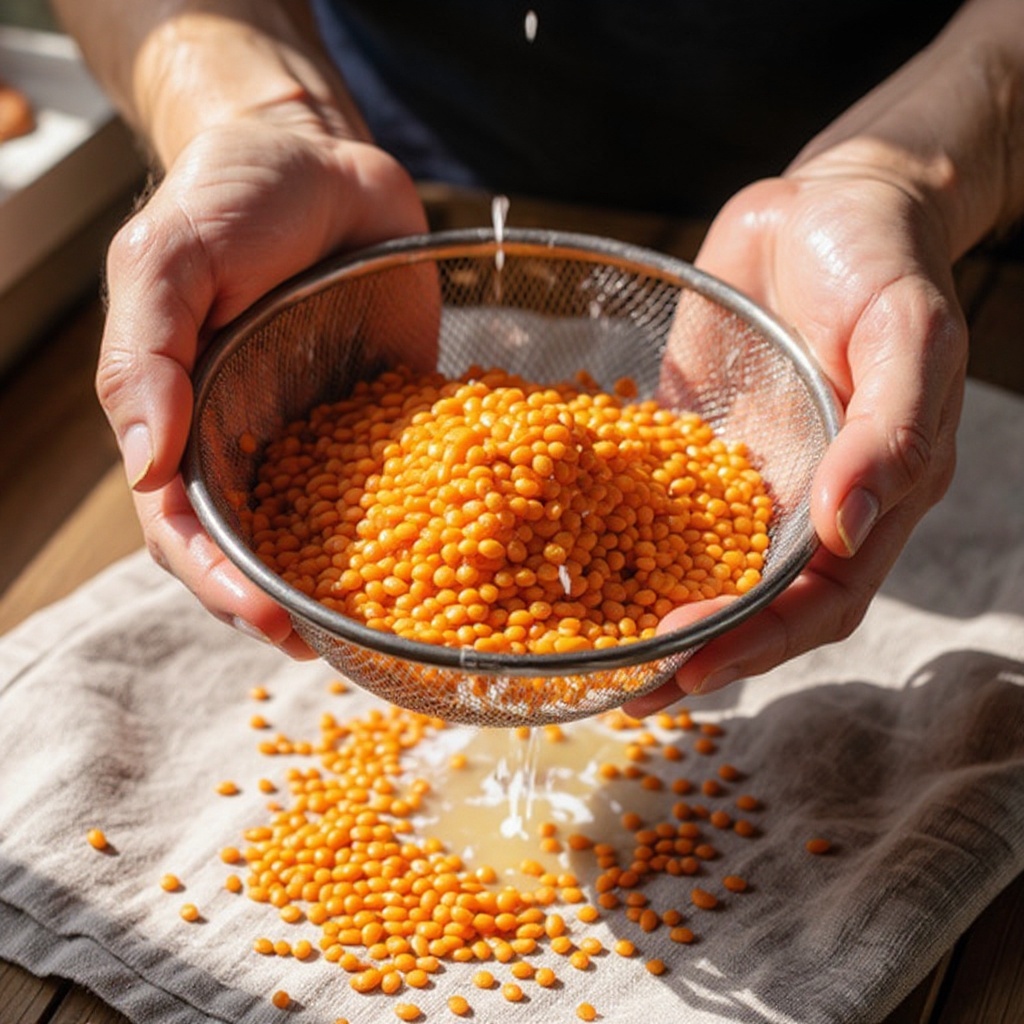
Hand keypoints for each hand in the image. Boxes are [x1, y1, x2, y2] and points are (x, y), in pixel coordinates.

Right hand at [97, 108, 428, 653]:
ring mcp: (320, 440)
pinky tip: (447, 564)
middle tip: (326, 646)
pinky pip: (395, 485)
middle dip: (283, 605)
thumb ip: (145, 357)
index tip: (267, 619)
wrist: (322, 159)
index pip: (185, 528)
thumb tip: (142, 469)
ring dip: (347, 587)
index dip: (219, 581)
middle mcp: (248, 446)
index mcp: (183, 423)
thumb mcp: (164, 261)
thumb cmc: (229, 200)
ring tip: (383, 633)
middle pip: (255, 551)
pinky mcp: (384, 421)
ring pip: (324, 535)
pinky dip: (413, 530)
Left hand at [626, 168, 966, 713]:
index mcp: (869, 500)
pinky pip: (657, 508)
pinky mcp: (693, 449)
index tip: (688, 663)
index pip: (817, 601)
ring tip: (593, 662)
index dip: (758, 642)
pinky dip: (621, 547)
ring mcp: (744, 483)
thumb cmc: (881, 262)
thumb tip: (848, 526)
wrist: (823, 205)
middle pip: (754, 609)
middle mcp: (804, 507)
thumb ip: (888, 430)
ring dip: (652, 620)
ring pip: (701, 572)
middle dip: (695, 654)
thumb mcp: (905, 334)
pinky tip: (570, 568)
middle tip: (626, 690)